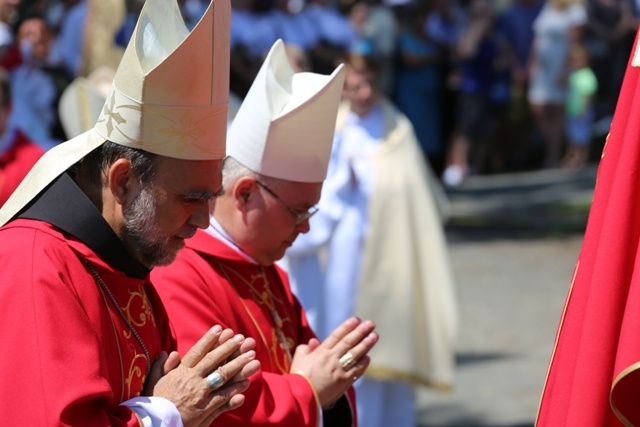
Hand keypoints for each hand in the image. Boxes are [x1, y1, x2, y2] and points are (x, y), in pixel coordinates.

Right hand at [145, 325, 260, 426]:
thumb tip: (170, 352)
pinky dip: (235, 390)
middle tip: (242, 338)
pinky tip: (246, 382)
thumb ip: (162, 367)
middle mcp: (192, 381)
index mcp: (180, 373)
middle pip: (213, 360)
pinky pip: (223, 397)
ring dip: (238, 365)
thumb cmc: (154, 404)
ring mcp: (200, 395)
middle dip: (229, 348)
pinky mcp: (205, 410)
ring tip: (252, 356)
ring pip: (222, 376)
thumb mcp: (153, 382)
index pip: (197, 352)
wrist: (154, 425)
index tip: (220, 328)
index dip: (209, 339)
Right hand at [289, 317, 377, 407]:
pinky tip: (368, 357)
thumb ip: (305, 349)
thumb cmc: (297, 378)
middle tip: (371, 324)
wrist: (302, 397)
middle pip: (349, 342)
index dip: (347, 326)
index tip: (356, 319)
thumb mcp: (298, 359)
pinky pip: (356, 370)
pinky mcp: (343, 382)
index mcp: (321, 352)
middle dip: (361, 331)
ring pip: (355, 354)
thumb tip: (313, 341)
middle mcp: (332, 358)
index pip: (337, 335)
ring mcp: (339, 370)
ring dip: (366, 344)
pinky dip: (363, 364)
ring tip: (374, 336)